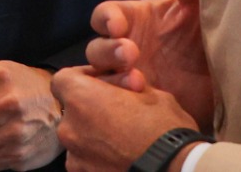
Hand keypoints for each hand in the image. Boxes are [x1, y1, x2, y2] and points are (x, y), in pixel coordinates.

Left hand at [52, 68, 196, 171]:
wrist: (177, 170)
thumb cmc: (165, 129)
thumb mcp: (150, 92)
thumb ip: (125, 85)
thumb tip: (125, 82)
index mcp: (80, 99)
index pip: (63, 80)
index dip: (83, 78)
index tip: (104, 83)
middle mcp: (69, 128)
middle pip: (71, 111)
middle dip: (91, 108)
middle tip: (118, 111)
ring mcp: (75, 158)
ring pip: (78, 137)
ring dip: (93, 134)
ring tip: (122, 139)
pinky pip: (85, 160)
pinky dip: (98, 157)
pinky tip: (121, 156)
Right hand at [85, 0, 212, 127]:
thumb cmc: (218, 36)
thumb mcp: (199, 2)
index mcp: (137, 21)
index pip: (104, 16)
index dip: (105, 20)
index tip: (117, 26)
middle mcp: (130, 49)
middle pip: (96, 47)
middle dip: (107, 51)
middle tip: (131, 55)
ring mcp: (132, 79)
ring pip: (100, 78)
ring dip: (111, 78)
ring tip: (138, 83)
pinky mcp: (139, 110)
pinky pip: (113, 107)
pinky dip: (118, 105)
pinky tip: (142, 102)